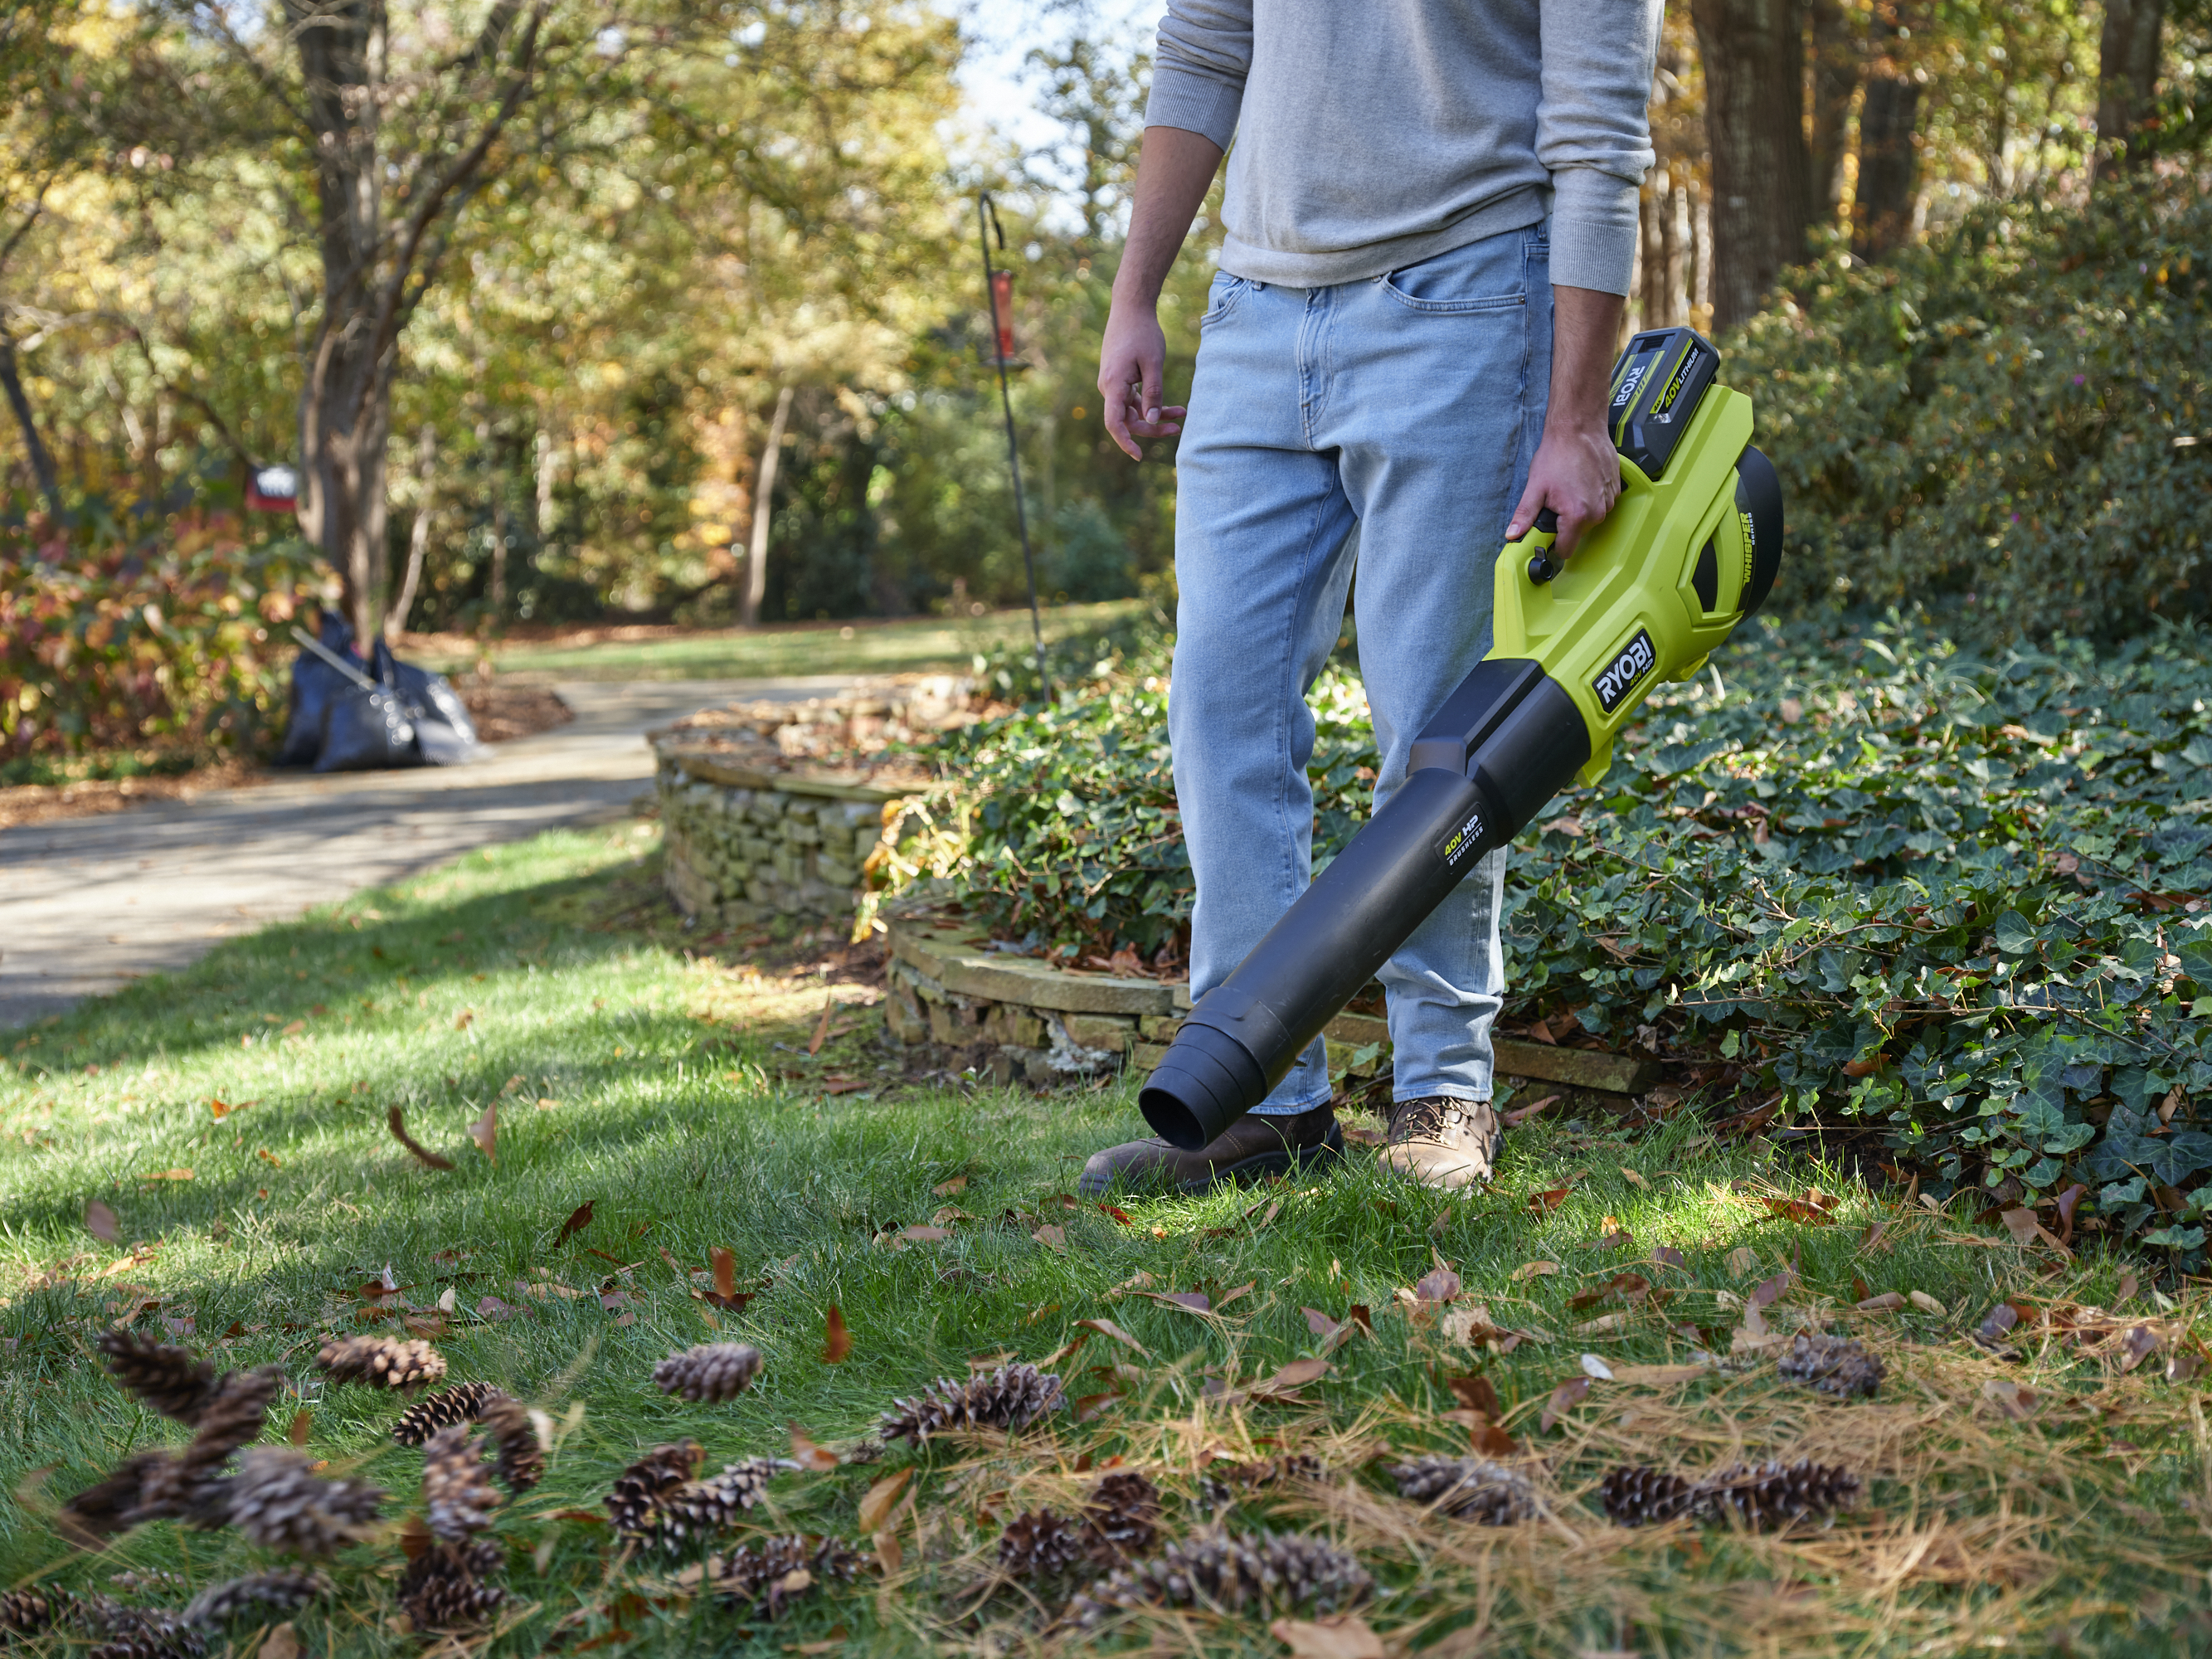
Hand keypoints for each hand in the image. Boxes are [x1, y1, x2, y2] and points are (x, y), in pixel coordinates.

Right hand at [1097, 297, 1186, 461]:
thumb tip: (1151, 421)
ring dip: (1155, 415)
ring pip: (1132, 410)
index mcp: (1113, 384)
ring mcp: (1112, 383)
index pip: (1114, 423)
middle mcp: (1108, 387)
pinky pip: (1133, 399)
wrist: (1130, 308)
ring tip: (1182, 414)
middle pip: (1127, 419)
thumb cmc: (1143, 333)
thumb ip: (1153, 394)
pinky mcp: (1119, 379)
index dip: (1125, 442)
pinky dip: (1151, 402)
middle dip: (1152, 427)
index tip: (1139, 456)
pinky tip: (1172, 406)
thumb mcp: (1153, 364)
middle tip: (1178, 429)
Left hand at [1506, 420, 1620, 558]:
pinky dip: (1591, 497)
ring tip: (1569, 487)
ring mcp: (1609, 500)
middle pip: (1577, 534)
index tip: (1546, 532)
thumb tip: (1513, 534)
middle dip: (1564, 523)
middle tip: (1555, 501)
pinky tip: (1581, 481)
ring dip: (1578, 509)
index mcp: (1577, 516)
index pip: (1565, 549)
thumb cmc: (1558, 454)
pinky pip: (1601, 503)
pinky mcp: (1615, 489)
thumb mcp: (1535, 487)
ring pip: (1590, 519)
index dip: (1553, 543)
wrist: (1579, 428)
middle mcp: (1597, 512)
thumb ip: (1524, 515)